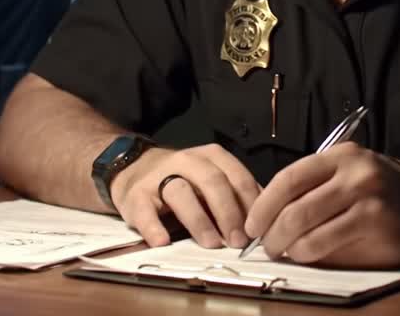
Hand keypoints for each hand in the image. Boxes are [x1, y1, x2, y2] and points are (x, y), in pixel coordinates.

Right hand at [110, 143, 260, 249]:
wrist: (132, 169)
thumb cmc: (182, 179)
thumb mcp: (211, 178)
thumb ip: (236, 194)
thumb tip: (267, 219)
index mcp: (210, 157)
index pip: (237, 176)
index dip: (250, 203)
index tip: (259, 229)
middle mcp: (186, 161)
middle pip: (212, 182)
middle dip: (229, 212)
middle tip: (239, 241)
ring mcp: (158, 177)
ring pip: (181, 193)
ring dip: (199, 220)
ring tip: (212, 244)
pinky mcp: (135, 196)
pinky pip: (144, 211)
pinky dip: (153, 227)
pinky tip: (163, 242)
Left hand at [243, 142, 399, 267]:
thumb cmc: (394, 194)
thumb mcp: (355, 177)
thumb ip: (320, 191)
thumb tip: (273, 218)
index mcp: (341, 155)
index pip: (289, 176)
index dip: (264, 202)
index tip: (252, 222)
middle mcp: (352, 169)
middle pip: (292, 202)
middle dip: (271, 229)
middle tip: (265, 244)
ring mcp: (365, 193)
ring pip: (305, 222)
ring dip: (287, 244)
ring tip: (284, 251)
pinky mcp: (376, 220)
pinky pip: (328, 240)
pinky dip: (309, 251)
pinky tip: (306, 254)